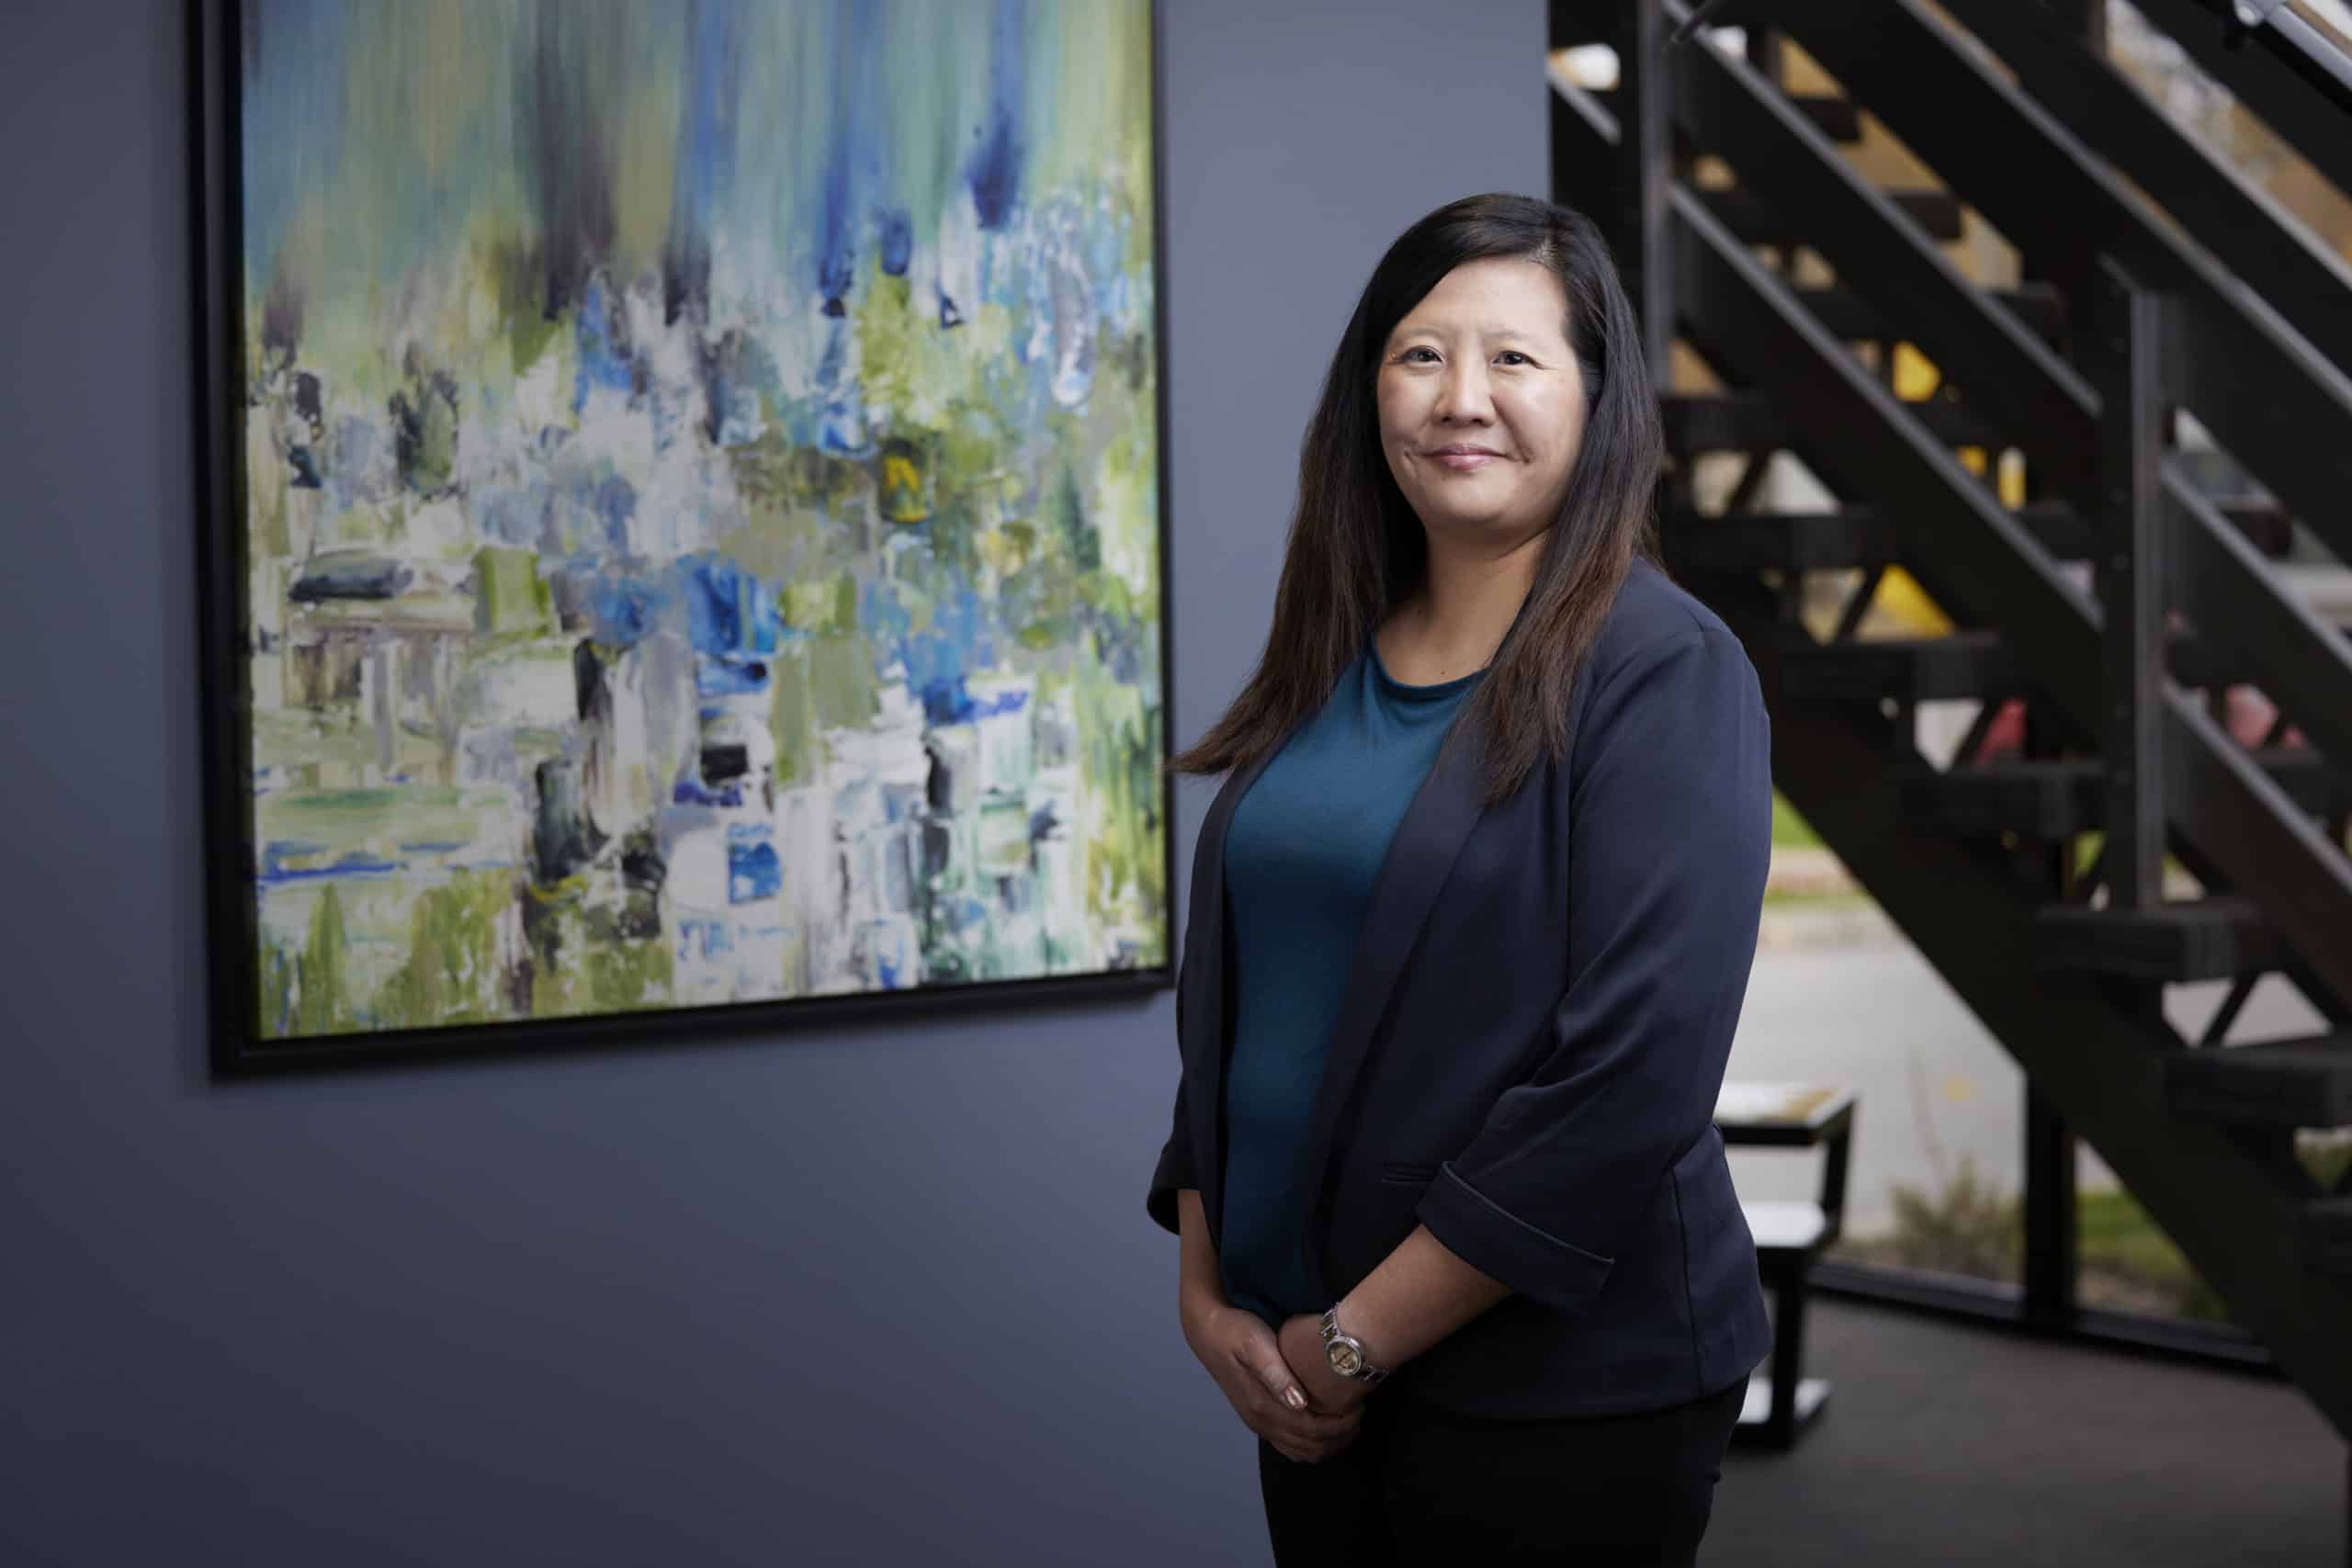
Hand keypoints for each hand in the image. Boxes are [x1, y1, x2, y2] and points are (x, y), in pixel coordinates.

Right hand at [1183, 1302, 1364, 1463]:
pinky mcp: (1258, 1418)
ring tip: (1348, 1423)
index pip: (1309, 1430)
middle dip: (1338, 1437)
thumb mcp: (1255, 1344)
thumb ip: (1276, 1373)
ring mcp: (1257, 1423)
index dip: (1338, 1425)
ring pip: (1298, 1451)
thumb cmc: (1235, 1331)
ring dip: (1327, 1445)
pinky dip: (1311, 1445)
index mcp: (1261, 1404)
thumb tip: (1299, 1402)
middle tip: (1360, 1415)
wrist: (1206, 1332)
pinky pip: (1288, 1445)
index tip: (1359, 1409)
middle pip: (1307, 1446)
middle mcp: (1259, 1421)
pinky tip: (1325, 1428)